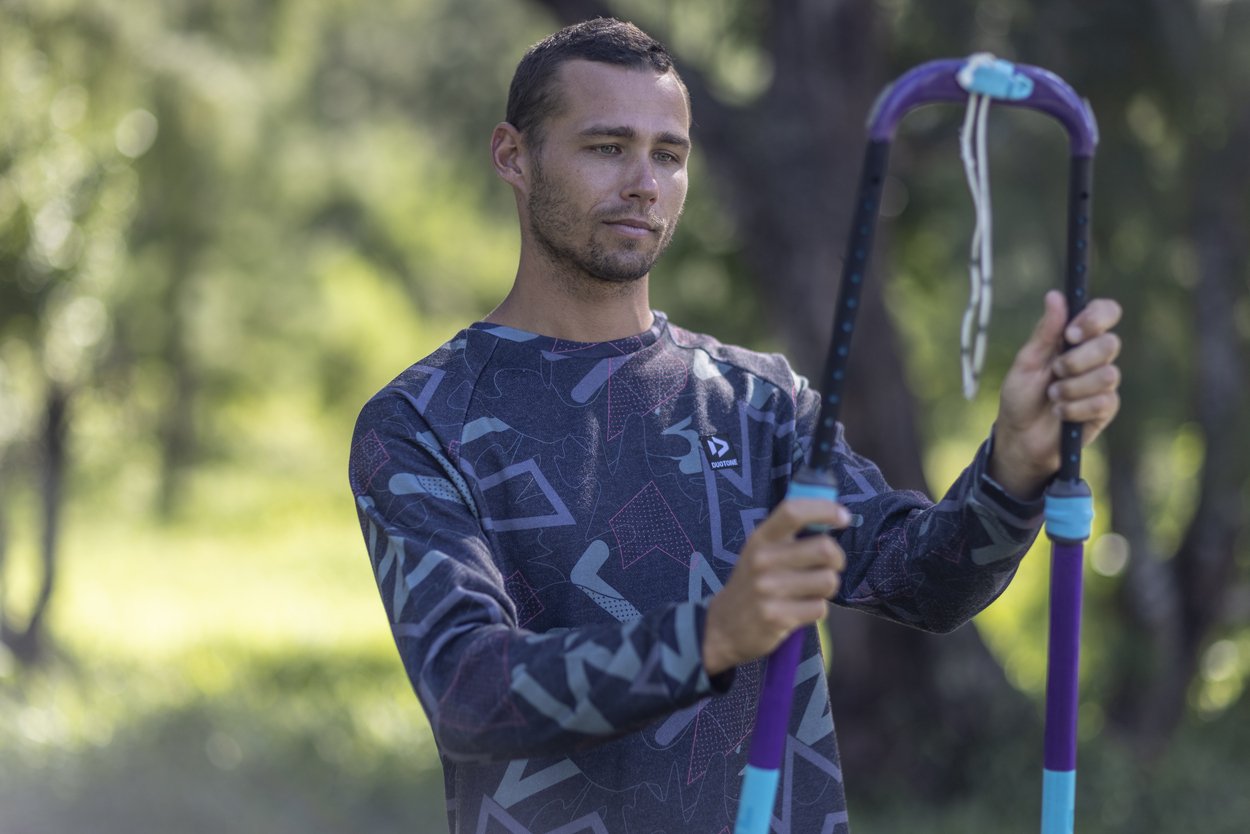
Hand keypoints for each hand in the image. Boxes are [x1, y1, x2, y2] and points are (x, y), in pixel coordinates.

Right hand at [703, 499, 848, 675]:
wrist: (722, 626)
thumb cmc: (753, 583)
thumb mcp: (760, 551)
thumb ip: (789, 534)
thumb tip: (834, 514)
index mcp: (760, 538)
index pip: (793, 511)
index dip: (824, 509)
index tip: (843, 517)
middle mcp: (762, 560)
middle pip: (825, 549)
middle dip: (837, 560)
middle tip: (828, 567)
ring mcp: (768, 590)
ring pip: (828, 581)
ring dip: (826, 588)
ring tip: (809, 591)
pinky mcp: (776, 617)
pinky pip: (819, 609)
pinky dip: (816, 611)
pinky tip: (798, 611)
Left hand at [990, 290, 1121, 498]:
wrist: (1020, 437)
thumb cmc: (1021, 396)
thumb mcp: (1027, 362)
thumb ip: (1045, 332)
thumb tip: (1055, 295)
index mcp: (1075, 338)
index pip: (1105, 312)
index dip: (1096, 318)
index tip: (1071, 333)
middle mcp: (1093, 357)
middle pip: (1110, 344)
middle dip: (1078, 360)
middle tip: (1056, 371)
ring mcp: (1102, 383)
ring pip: (1108, 375)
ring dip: (1073, 388)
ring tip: (1053, 396)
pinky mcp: (1105, 408)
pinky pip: (1103, 401)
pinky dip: (1075, 408)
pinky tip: (1061, 413)